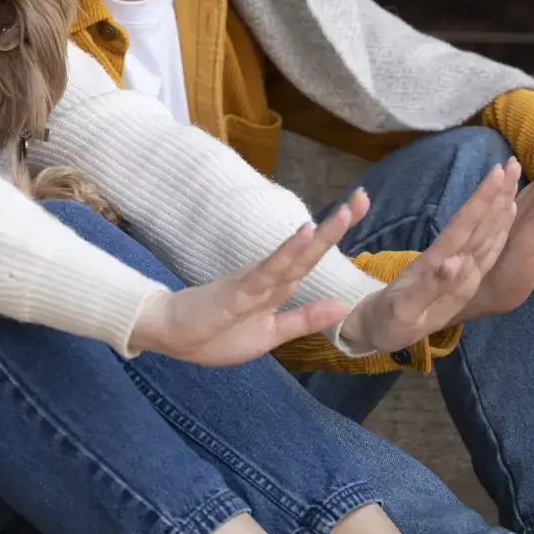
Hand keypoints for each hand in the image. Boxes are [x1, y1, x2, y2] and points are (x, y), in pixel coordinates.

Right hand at [130, 192, 366, 365]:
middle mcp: (269, 278)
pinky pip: (266, 272)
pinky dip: (286, 254)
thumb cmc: (217, 334)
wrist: (170, 335)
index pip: (312, 258)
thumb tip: (343, 306)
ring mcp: (253, 282)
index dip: (334, 235)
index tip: (358, 208)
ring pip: (292, 257)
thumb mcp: (270, 334)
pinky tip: (303, 236)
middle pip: (308, 250)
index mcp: (278, 287)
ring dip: (317, 237)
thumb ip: (305, 320)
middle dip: (336, 226)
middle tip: (363, 198)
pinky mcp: (237, 291)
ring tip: (344, 214)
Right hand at [337, 162, 518, 352]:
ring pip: (487, 236)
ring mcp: (463, 274)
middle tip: (513, 164)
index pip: (468, 231)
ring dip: (501, 206)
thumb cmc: (388, 323)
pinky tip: (505, 210)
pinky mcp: (459, 276)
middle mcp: (461, 272)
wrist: (381, 333)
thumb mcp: (404, 313)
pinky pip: (485, 247)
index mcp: (447, 275)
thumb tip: (450, 262)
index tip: (497, 174)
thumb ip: (430, 288)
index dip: (484, 202)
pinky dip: (497, 227)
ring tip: (512, 178)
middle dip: (498, 196)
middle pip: (484, 228)